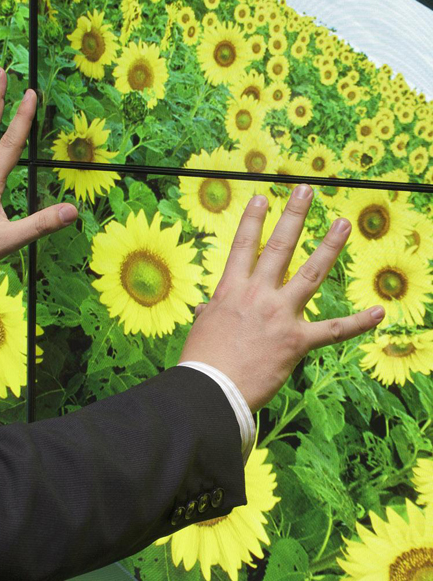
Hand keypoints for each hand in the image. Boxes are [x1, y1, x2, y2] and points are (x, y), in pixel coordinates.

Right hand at [180, 185, 384, 414]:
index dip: (253, 220)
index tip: (263, 198)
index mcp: (231, 291)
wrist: (211, 390)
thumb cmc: (202, 363)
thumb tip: (208, 309)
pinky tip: (379, 312)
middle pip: (280, 247)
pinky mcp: (296, 342)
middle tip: (307, 190)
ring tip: (343, 224)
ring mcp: (279, 315)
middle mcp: (257, 296)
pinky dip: (358, 323)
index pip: (243, 247)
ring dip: (329, 247)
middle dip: (294, 215)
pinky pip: (332, 330)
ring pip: (310, 274)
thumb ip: (210, 314)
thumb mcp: (202, 330)